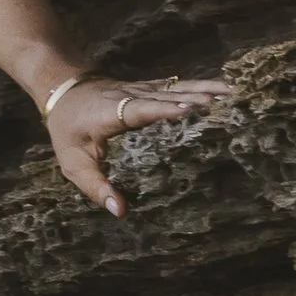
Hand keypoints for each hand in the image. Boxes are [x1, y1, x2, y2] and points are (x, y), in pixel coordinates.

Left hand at [41, 70, 227, 216]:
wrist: (62, 89)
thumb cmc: (68, 130)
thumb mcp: (74, 163)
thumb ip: (95, 186)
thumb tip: (119, 211)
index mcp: (111, 112)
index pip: (140, 109)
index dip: (164, 109)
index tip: (190, 109)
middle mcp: (129, 96)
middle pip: (166, 95)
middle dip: (196, 97)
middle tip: (226, 101)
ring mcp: (140, 88)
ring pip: (175, 86)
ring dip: (204, 88)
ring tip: (233, 91)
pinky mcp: (147, 86)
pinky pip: (175, 85)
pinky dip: (198, 85)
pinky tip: (221, 87)